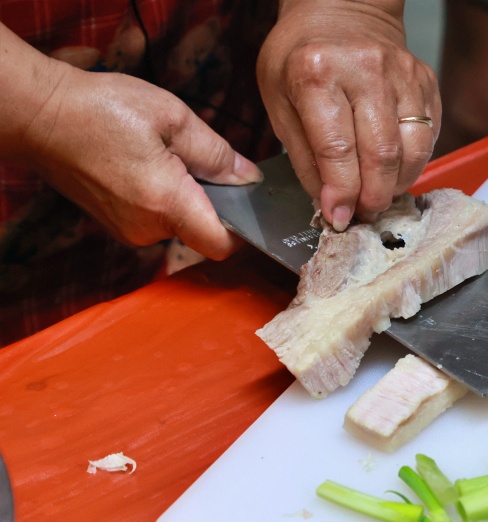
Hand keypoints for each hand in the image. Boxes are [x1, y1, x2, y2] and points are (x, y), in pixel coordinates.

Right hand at [8, 54, 261, 259]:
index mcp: (167, 204)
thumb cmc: (102, 109)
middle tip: (203, 160)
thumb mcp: (173, 118)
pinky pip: (155, 218)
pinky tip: (148, 164)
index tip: (248, 202)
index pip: (222, 244)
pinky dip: (163, 197)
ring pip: (178, 223)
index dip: (243, 229)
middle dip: (213, 201)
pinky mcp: (115, 224)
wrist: (39, 115)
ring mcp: (128, 230)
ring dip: (185, 196)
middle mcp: (147, 229)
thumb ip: (217, 154)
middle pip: (201, 231)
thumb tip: (248, 178)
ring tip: (167, 155)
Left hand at [257, 0, 440, 229]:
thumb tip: (330, 204)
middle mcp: (365, 69)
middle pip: (381, 154)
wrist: (341, 11)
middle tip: (363, 213)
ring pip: (413, 150)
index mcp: (317, 72)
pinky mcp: (426, 81)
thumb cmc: (301, 58)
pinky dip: (413, 163)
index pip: (337, 149)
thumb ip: (304, 157)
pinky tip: (394, 169)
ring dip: (396, 184)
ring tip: (378, 195)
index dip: (341, 193)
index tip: (339, 217)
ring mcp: (402, 74)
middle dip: (372, 196)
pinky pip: (428, 137)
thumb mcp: (279, 101)